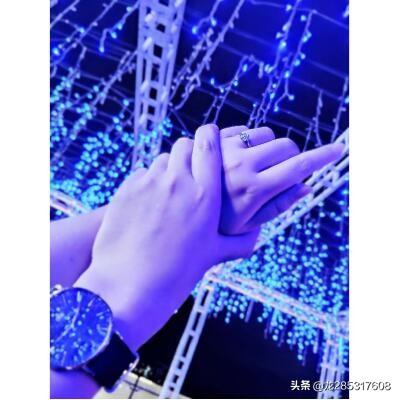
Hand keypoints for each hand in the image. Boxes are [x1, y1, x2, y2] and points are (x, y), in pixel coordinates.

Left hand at [75, 124, 257, 350]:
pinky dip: (151, 180)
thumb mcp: (213, 254)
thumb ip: (241, 241)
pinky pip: (144, 172)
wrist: (129, 284)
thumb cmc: (177, 271)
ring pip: (163, 158)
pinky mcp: (128, 188)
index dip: (210, 134)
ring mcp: (149, 182)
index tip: (211, 135)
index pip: (208, 144)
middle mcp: (177, 181)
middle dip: (191, 151)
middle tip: (193, 168)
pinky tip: (151, 201)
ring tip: (172, 189)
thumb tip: (259, 234)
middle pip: (185, 145)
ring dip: (171, 167)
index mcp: (205, 194)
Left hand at [219, 125, 343, 233]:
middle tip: (277, 172)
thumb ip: (278, 207)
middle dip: (289, 157)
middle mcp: (241, 165)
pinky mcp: (212, 142)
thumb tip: (304, 186)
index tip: (338, 149)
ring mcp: (225, 150)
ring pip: (265, 134)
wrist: (174, 219)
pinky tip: (234, 158)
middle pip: (286, 145)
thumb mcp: (248, 230)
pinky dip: (247, 141)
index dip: (322, 157)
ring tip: (252, 166)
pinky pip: (243, 130)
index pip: (297, 168)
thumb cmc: (213, 229)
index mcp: (254, 190)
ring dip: (268, 147)